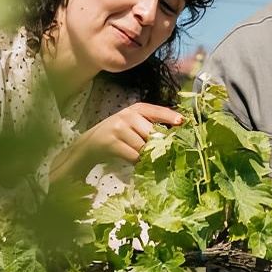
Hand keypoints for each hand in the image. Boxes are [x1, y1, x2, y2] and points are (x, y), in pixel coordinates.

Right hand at [47, 102, 182, 183]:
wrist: (89, 144)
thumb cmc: (118, 135)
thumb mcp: (134, 124)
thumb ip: (151, 126)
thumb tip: (175, 135)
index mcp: (136, 109)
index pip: (157, 111)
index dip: (170, 116)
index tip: (182, 122)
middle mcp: (128, 115)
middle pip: (153, 133)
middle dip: (158, 145)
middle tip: (161, 153)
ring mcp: (119, 128)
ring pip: (144, 147)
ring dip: (146, 156)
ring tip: (140, 156)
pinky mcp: (112, 142)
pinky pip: (134, 156)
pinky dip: (136, 162)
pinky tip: (132, 160)